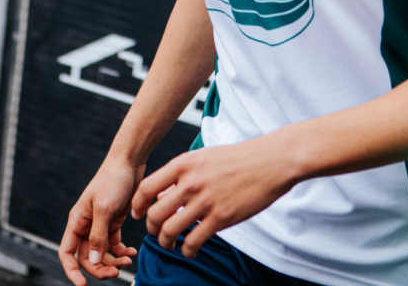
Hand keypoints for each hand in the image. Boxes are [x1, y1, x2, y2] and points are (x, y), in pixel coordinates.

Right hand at [59, 156, 143, 284]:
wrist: (130, 161)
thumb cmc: (113, 180)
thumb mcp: (105, 208)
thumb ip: (97, 236)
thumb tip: (92, 262)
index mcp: (77, 221)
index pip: (67, 253)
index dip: (71, 271)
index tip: (82, 285)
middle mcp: (86, 226)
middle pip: (87, 258)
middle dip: (100, 269)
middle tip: (117, 273)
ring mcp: (100, 225)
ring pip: (101, 254)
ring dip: (113, 262)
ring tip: (129, 261)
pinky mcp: (114, 223)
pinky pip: (114, 246)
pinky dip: (122, 252)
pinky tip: (132, 253)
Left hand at [131, 139, 294, 258]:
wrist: (270, 161)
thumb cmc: (238, 158)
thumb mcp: (205, 157)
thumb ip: (183, 174)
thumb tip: (164, 195)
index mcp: (185, 164)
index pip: (147, 188)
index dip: (137, 205)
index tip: (137, 215)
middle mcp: (191, 182)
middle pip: (155, 214)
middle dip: (151, 229)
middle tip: (157, 233)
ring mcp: (205, 201)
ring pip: (170, 231)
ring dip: (166, 243)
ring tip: (171, 245)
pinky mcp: (221, 217)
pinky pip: (193, 242)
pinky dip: (187, 250)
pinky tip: (190, 250)